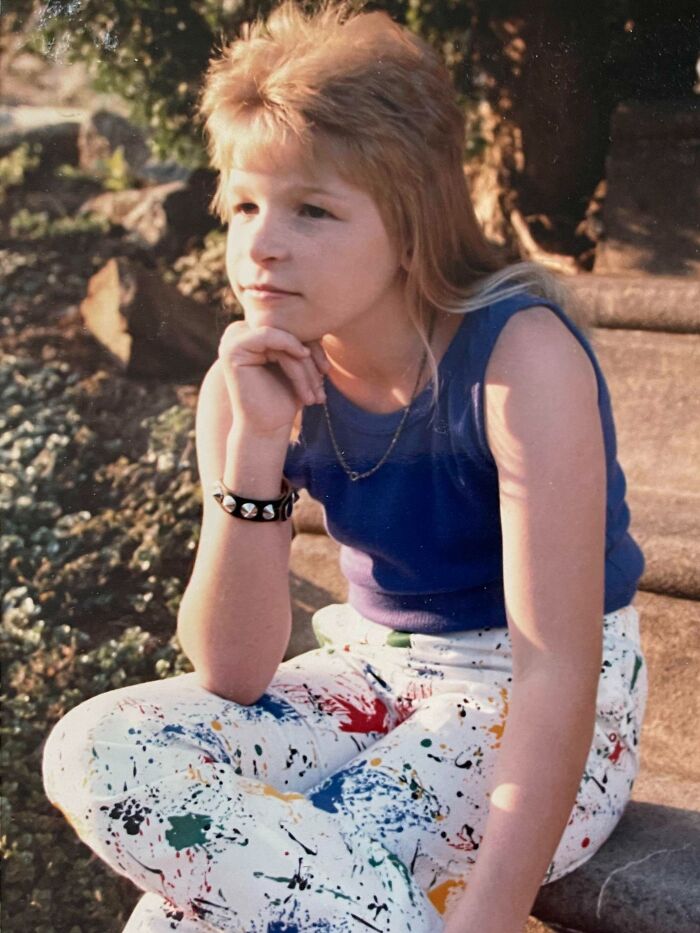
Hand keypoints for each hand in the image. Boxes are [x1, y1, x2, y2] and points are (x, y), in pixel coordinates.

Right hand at [217, 321, 328, 436]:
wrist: (267, 427)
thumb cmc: (285, 397)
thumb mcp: (299, 363)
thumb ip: (302, 339)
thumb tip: (320, 312)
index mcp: (253, 334)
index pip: (289, 327)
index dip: (312, 343)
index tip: (326, 370)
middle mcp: (240, 333)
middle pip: (286, 331)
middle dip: (309, 356)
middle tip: (323, 381)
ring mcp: (232, 339)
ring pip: (281, 336)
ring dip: (302, 364)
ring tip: (314, 392)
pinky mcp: (231, 349)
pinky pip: (266, 335)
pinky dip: (289, 345)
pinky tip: (303, 357)